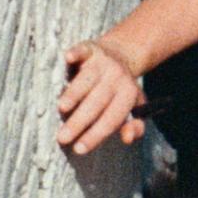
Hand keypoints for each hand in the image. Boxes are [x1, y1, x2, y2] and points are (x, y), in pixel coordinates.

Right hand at [57, 38, 146, 156]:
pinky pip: (83, 50)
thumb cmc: (122, 90)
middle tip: (63, 138)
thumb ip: (135, 126)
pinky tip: (68, 57)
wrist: (123, 53)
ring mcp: (103, 62)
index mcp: (129, 95)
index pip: (111, 119)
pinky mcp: (91, 49)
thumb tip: (127, 137)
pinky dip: (76, 53)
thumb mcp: (135, 108)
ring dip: (75, 93)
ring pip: (87, 79)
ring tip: (62, 108)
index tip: (78, 149)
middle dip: (79, 121)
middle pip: (97, 102)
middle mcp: (117, 78)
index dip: (95, 135)